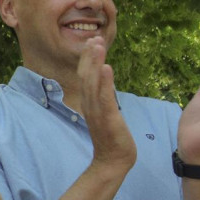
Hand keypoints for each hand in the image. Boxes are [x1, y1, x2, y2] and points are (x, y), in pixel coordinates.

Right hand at [78, 37, 136, 170]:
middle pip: (86, 76)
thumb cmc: (111, 137)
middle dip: (89, 56)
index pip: (86, 76)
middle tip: (94, 38)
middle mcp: (89, 104)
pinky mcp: (107, 118)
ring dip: (94, 63)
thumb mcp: (106, 112)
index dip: (88, 58)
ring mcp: (97, 111)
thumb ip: (103, 97)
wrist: (113, 161)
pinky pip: (104, 98)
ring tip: (97, 45)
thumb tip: (104, 82)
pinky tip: (106, 68)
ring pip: (93, 83)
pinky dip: (105, 82)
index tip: (93, 41)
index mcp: (89, 102)